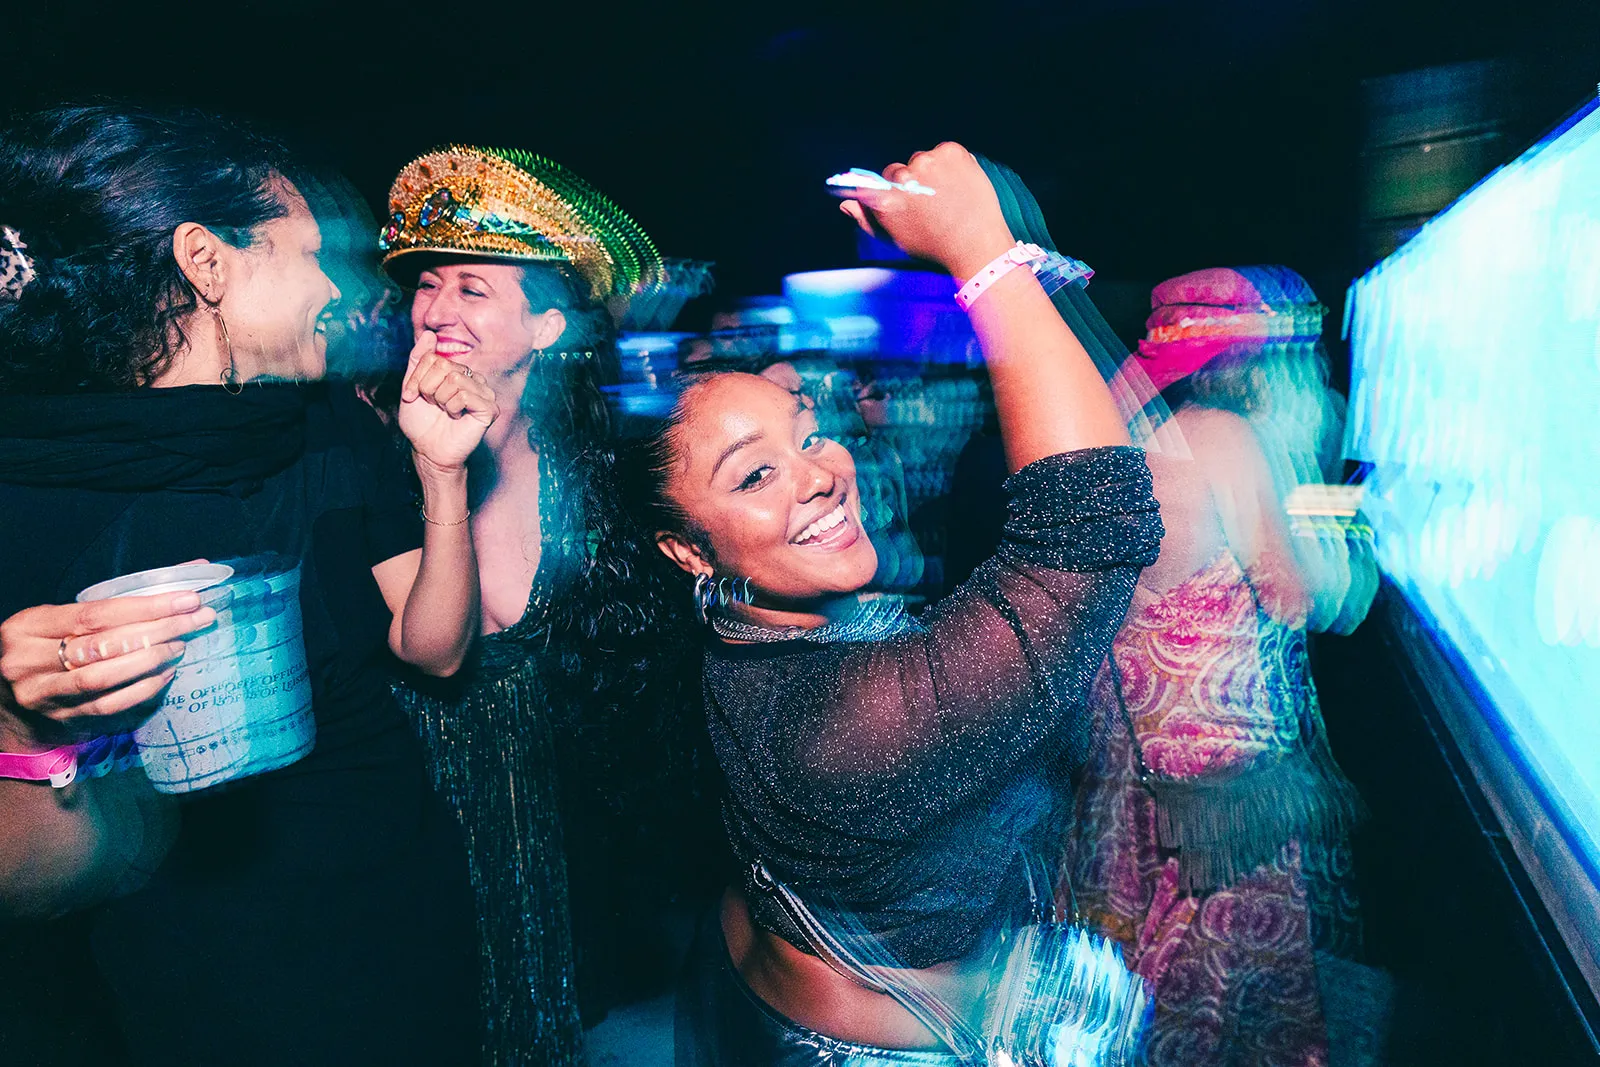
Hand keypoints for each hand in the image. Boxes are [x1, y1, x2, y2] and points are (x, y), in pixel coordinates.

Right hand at [0, 594, 216, 742]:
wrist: (9, 704)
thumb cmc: (47, 650)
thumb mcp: (62, 620)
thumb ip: (114, 602)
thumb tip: (188, 569)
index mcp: (28, 627)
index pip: (94, 615)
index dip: (146, 607)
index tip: (186, 600)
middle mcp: (28, 661)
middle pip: (104, 644)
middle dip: (159, 630)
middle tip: (195, 621)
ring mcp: (43, 695)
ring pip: (106, 677)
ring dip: (152, 660)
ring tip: (180, 646)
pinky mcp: (61, 720)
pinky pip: (110, 705)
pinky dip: (144, 688)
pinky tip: (165, 674)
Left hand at [398, 330, 497, 471]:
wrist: (428, 451)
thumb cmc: (422, 423)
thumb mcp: (412, 387)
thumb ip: (418, 360)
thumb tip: (428, 334)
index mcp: (458, 372)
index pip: (433, 358)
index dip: (417, 378)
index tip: (413, 396)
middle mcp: (474, 380)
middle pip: (444, 366)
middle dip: (428, 388)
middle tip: (432, 405)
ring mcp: (484, 393)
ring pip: (455, 379)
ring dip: (440, 399)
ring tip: (444, 411)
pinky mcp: (489, 409)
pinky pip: (464, 395)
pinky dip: (452, 408)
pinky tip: (456, 417)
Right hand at [837, 143, 1015, 279]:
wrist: (976, 244)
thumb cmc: (934, 245)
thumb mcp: (895, 238)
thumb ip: (867, 219)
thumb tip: (846, 204)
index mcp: (885, 198)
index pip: (871, 180)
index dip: (888, 191)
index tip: (902, 199)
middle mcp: (903, 176)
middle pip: (898, 169)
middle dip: (910, 182)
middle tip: (931, 202)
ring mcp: (928, 161)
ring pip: (923, 160)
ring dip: (932, 172)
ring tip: (948, 196)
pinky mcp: (951, 151)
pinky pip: (945, 151)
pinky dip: (951, 163)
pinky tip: (959, 185)